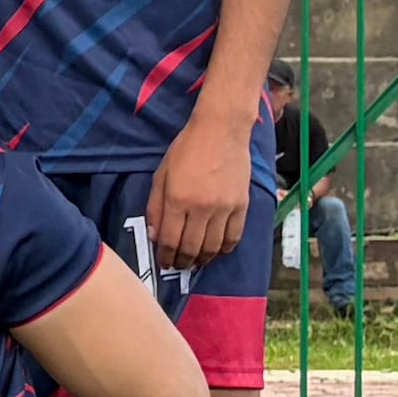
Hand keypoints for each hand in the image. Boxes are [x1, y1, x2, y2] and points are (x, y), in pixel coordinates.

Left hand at [147, 102, 255, 271]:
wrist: (221, 130)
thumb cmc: (186, 149)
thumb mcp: (161, 175)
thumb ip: (156, 208)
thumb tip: (155, 237)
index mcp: (178, 199)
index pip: (170, 241)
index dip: (166, 257)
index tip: (164, 263)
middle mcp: (202, 207)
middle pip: (192, 248)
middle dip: (183, 262)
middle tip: (178, 266)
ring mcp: (225, 208)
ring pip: (214, 247)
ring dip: (203, 259)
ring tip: (195, 261)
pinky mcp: (242, 205)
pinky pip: (234, 236)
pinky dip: (225, 249)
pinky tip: (217, 250)